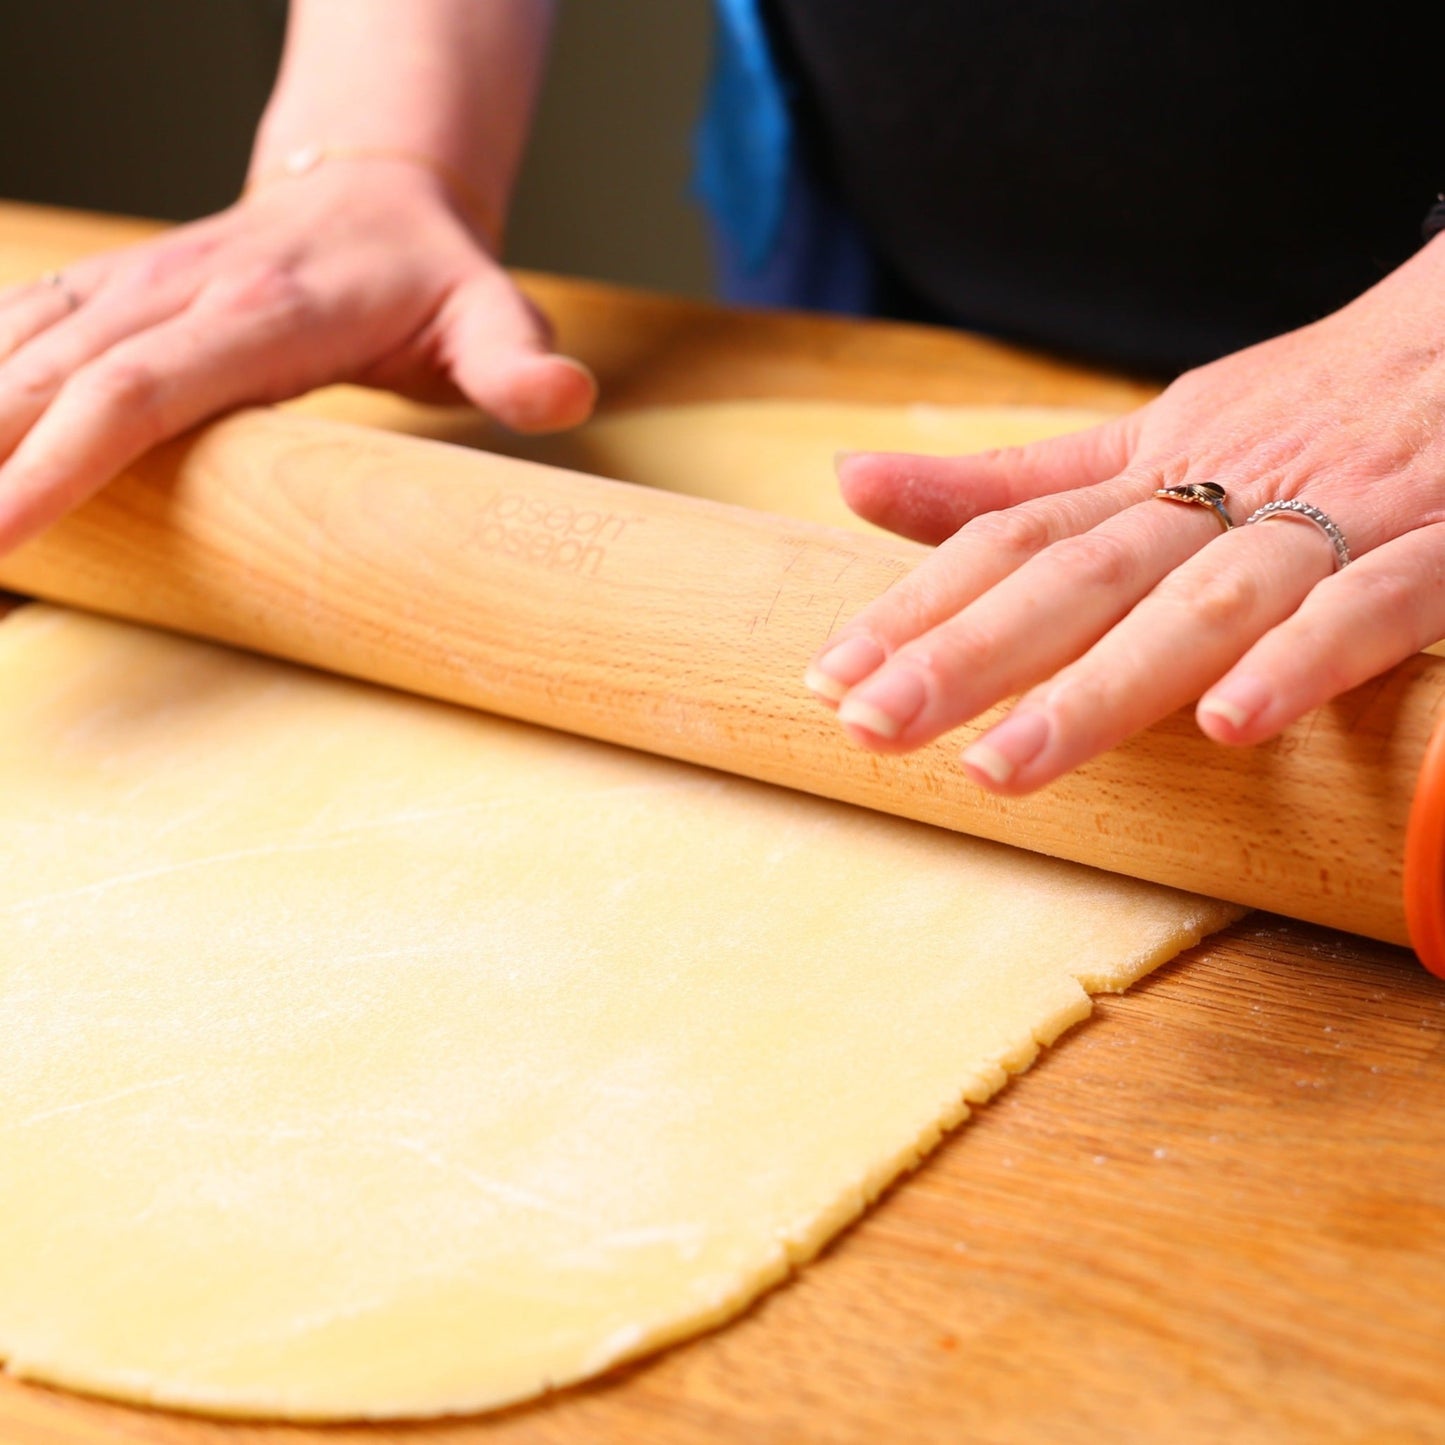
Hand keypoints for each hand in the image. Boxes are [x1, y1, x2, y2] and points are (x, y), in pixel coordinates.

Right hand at [0, 160, 595, 554]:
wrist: (377, 192)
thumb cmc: (431, 279)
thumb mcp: (491, 317)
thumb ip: (515, 363)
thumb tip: (560, 396)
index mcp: (262, 313)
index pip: (141, 391)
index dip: (61, 462)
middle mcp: (177, 292)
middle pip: (49, 378)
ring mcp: (134, 286)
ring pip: (12, 349)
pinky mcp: (112, 292)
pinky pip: (14, 327)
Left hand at [805, 237, 1444, 792]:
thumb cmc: (1301, 409)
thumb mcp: (1149, 438)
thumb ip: (1014, 483)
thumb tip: (853, 481)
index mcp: (1149, 476)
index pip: (1011, 541)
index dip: (917, 608)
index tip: (828, 677)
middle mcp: (1221, 496)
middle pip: (1077, 579)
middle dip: (969, 655)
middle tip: (871, 727)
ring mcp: (1330, 520)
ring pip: (1200, 605)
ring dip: (1101, 687)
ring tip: (1004, 766)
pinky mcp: (1441, 545)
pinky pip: (1372, 605)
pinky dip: (1304, 658)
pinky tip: (1230, 724)